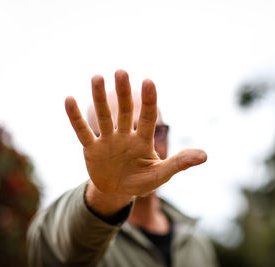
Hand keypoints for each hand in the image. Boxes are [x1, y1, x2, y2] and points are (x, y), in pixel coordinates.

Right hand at [65, 70, 206, 200]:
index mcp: (143, 140)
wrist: (117, 191)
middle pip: (125, 112)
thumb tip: (205, 155)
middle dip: (123, 93)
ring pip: (104, 117)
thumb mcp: (160, 175)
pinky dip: (75, 118)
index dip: (148, 101)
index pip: (148, 117)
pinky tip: (69, 99)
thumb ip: (179, 164)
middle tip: (121, 72)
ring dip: (99, 99)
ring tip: (96, 77)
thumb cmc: (141, 181)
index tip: (148, 82)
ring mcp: (107, 140)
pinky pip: (82, 131)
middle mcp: (125, 135)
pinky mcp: (91, 149)